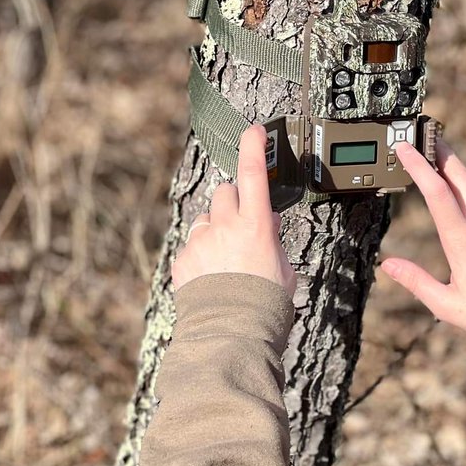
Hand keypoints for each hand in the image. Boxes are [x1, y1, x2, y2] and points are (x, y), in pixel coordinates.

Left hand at [171, 125, 296, 298]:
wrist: (231, 334)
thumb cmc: (264, 306)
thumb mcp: (283, 270)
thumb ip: (273, 242)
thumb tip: (269, 225)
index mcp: (256, 226)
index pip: (254, 173)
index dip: (254, 146)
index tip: (256, 131)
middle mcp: (224, 227)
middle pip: (225, 191)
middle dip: (234, 201)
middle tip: (243, 223)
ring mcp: (200, 242)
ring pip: (206, 219)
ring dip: (215, 229)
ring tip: (227, 261)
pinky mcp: (183, 259)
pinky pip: (191, 246)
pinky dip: (201, 255)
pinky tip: (213, 278)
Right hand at [380, 138, 465, 341]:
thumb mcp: (445, 305)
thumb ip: (415, 281)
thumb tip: (388, 265)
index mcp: (462, 242)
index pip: (436, 192)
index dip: (418, 166)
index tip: (404, 149)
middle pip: (460, 175)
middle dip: (441, 153)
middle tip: (426, 140)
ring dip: (462, 173)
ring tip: (447, 169)